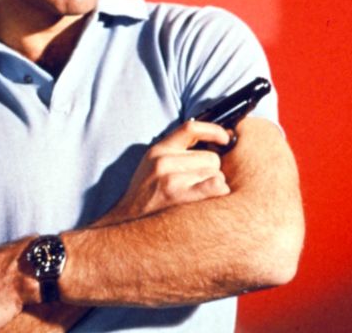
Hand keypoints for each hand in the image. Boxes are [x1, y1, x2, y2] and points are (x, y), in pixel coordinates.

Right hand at [102, 121, 230, 224]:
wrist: (126, 224)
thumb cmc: (146, 195)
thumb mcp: (153, 165)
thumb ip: (176, 152)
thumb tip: (213, 142)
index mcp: (158, 150)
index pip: (191, 128)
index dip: (214, 130)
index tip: (225, 138)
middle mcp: (163, 161)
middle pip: (212, 158)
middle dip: (212, 171)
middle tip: (198, 185)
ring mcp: (170, 179)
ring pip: (217, 174)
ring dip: (215, 185)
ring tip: (197, 196)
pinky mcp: (179, 196)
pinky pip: (216, 186)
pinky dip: (219, 193)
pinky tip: (209, 201)